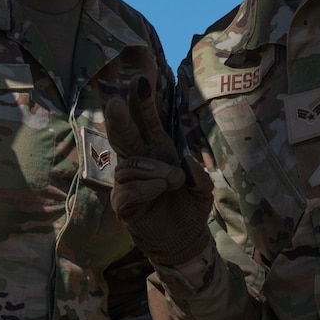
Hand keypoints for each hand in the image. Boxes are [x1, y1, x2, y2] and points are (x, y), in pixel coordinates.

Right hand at [103, 79, 213, 268]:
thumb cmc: (191, 206)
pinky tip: (159, 189)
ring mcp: (129, 182)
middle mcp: (141, 161)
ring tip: (172, 179)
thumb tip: (184, 163)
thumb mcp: (204, 188)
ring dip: (151, 169)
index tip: (139, 81)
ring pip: (128, 165)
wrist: (186, 238)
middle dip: (121, 119)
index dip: (143, 103)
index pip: (147, 122)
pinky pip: (125, 191)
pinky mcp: (123, 204)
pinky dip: (143, 188)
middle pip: (126, 136)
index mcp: (159, 150)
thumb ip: (199, 174)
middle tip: (115, 104)